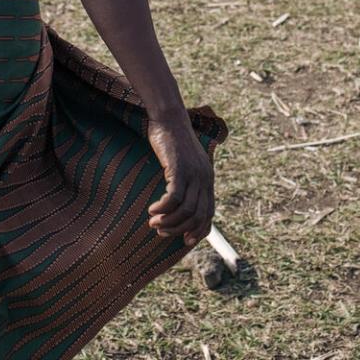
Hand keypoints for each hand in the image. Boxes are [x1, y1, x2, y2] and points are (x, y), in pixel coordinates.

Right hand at [144, 115, 213, 244]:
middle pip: (197, 216)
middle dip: (179, 229)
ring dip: (168, 221)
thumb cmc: (171, 141)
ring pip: (185, 210)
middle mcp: (204, 178)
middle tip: (160, 231)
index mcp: (207, 179)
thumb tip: (177, 201)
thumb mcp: (183, 163)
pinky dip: (162, 208)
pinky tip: (151, 209)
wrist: (169, 118)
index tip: (184, 240)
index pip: (209, 214)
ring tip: (153, 222)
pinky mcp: (179, 168)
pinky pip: (173, 198)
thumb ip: (185, 180)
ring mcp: (193, 174)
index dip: (199, 231)